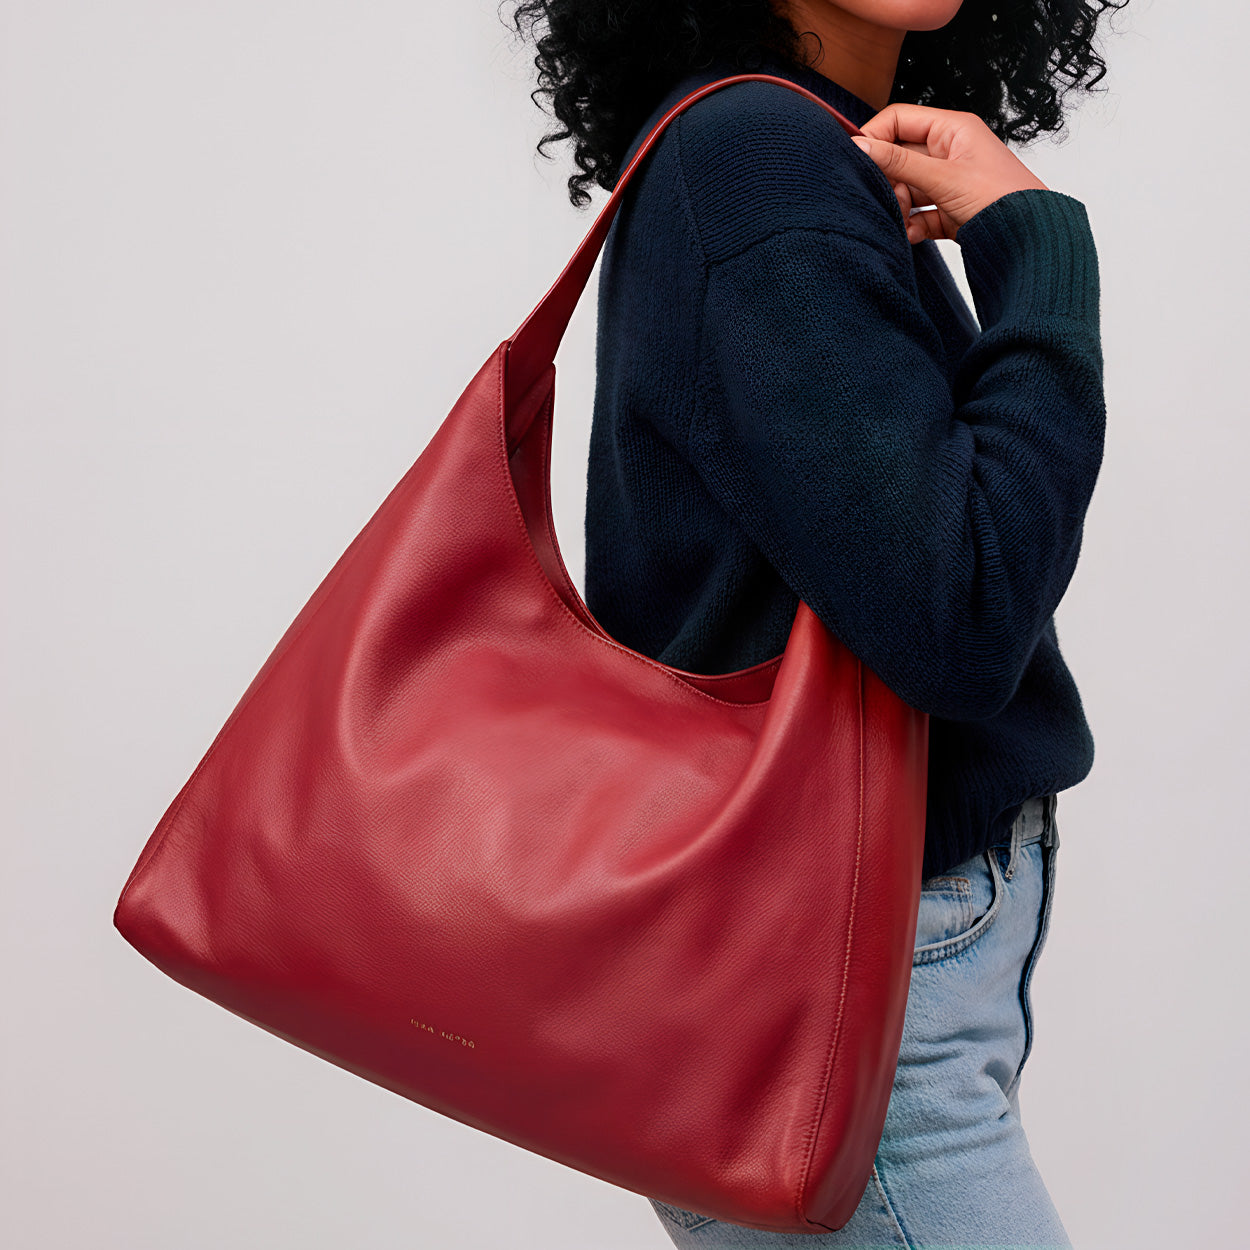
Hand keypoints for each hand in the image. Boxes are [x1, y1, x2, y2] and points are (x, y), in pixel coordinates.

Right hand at [849, 103, 1049, 243]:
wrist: (1029, 239)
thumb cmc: (1002, 198)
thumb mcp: (943, 177)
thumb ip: (898, 162)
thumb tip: (860, 146)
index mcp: (952, 129)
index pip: (899, 119)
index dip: (875, 136)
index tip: (858, 160)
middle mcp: (949, 151)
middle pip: (899, 157)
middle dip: (889, 180)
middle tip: (888, 198)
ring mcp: (948, 182)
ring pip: (906, 188)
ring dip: (900, 206)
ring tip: (904, 220)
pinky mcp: (948, 210)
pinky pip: (918, 213)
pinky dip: (912, 225)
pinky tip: (914, 234)